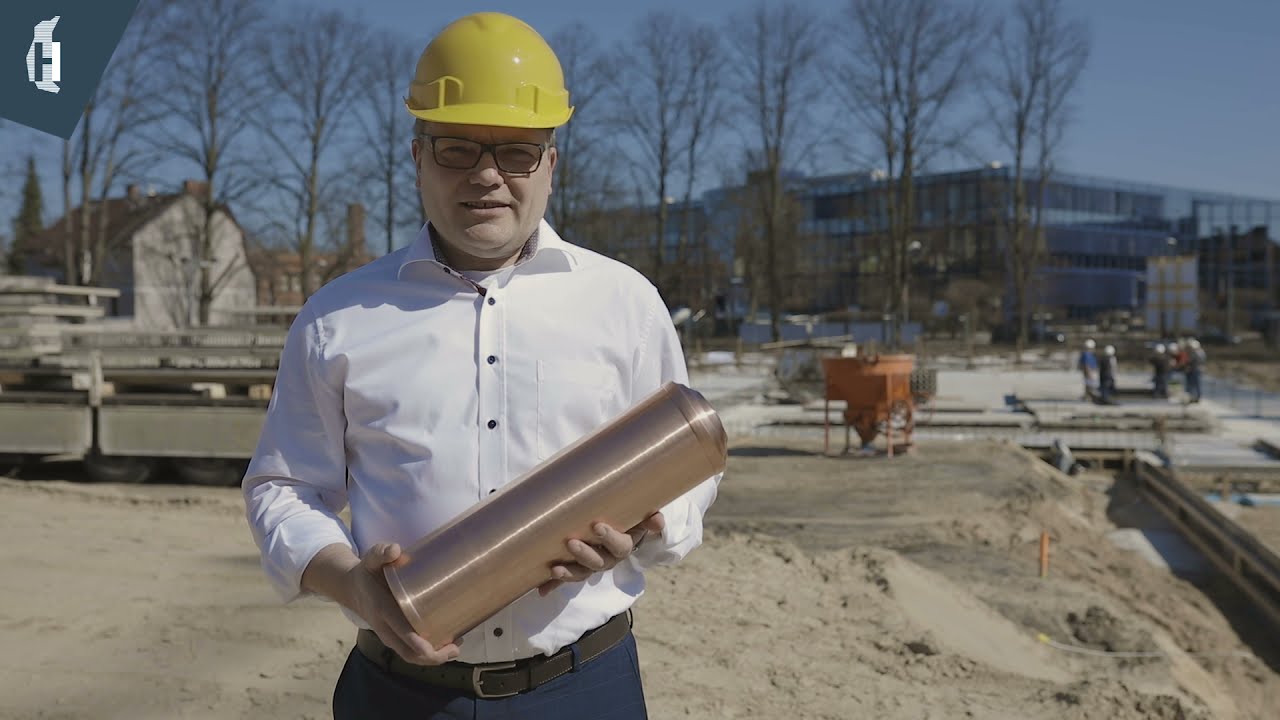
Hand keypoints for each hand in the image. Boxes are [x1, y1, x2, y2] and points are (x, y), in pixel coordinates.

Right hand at [346, 543, 460, 664]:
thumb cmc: (367, 572)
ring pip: (410, 656)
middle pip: (408, 653)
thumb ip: (381, 552)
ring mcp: (389, 635)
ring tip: (457, 645)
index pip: (401, 632)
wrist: (352, 588)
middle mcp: (385, 628)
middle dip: (433, 656)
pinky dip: (428, 653)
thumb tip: (396, 550)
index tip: (433, 649)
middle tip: (457, 646)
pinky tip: (447, 643)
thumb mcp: (371, 559)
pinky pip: (409, 652)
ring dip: (434, 657)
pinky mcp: (394, 637)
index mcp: (382, 609)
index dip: (417, 644)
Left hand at [538, 512, 664, 596]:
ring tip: (555, 568)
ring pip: (581, 573)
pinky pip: (564, 578)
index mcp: (623, 546)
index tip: (597, 525)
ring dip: (568, 573)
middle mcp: (607, 559)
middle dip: (584, 554)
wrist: (620, 529)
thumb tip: (658, 521)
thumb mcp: (641, 517)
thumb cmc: (628, 519)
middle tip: (571, 542)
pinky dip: (552, 584)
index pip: (620, 546)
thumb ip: (650, 519)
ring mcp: (590, 565)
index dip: (609, 538)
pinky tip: (541, 590)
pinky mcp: (575, 567)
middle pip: (598, 563)